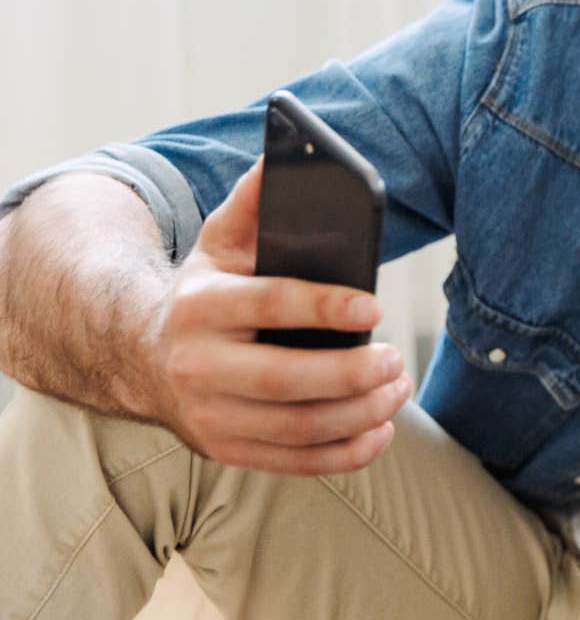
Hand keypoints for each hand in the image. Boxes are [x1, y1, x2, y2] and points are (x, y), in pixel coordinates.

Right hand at [144, 158, 408, 474]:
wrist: (143, 356)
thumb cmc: (206, 292)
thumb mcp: (219, 242)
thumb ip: (254, 202)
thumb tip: (287, 155)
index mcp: (200, 306)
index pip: (268, 305)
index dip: (323, 308)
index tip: (373, 307)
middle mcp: (197, 366)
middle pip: (282, 381)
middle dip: (349, 375)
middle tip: (395, 360)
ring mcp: (208, 416)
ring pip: (294, 429)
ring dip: (358, 414)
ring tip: (396, 386)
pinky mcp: (224, 450)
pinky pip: (291, 463)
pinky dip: (343, 455)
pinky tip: (378, 430)